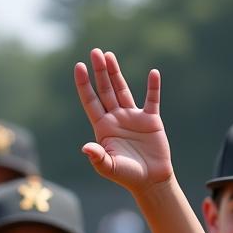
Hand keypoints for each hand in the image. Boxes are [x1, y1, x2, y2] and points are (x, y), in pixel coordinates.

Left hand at [74, 48, 172, 190]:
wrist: (150, 180)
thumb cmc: (126, 176)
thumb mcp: (108, 167)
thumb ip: (97, 156)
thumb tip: (86, 147)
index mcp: (103, 128)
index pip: (91, 102)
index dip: (84, 85)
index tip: (79, 67)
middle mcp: (115, 119)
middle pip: (105, 90)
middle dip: (99, 72)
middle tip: (95, 52)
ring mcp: (133, 117)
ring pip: (122, 90)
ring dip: (116, 73)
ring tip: (109, 55)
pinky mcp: (151, 120)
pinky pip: (152, 99)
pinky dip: (153, 87)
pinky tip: (153, 73)